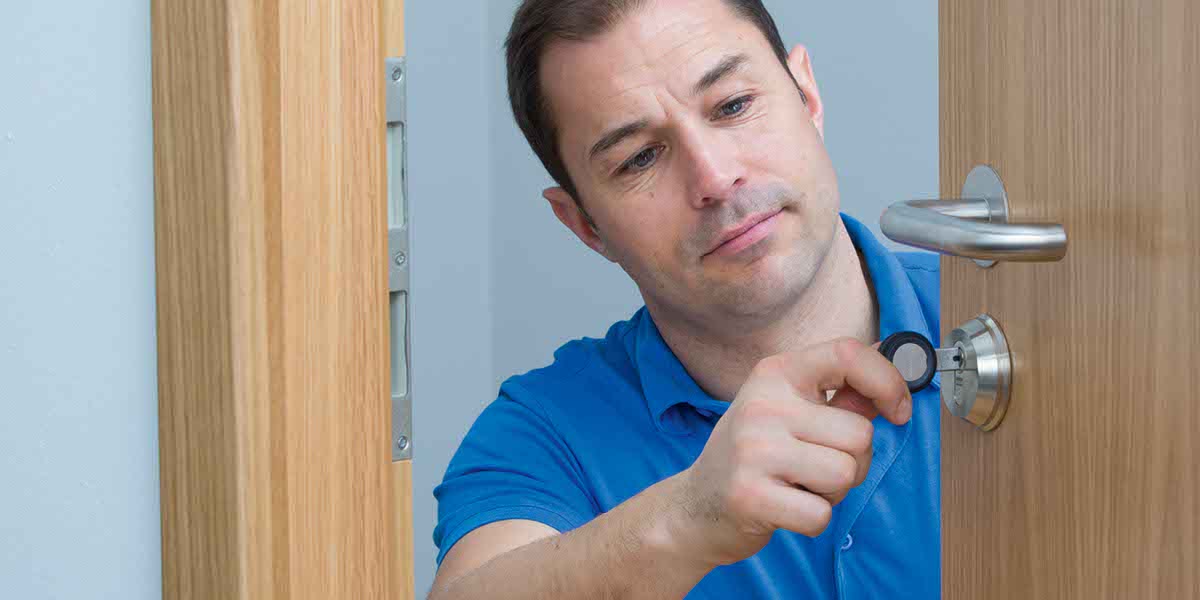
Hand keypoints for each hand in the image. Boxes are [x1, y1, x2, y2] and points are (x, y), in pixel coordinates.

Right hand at [671, 337, 911, 567]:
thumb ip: (838, 398)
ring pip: (845, 473)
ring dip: (833, 492)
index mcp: (775, 374)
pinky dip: (813, 520)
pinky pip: (821, 514)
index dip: (887, 381)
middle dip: (853, 460)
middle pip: (859, 433)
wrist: (694, 505)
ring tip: (798, 485)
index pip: (846, 354)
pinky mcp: (749, 495)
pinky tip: (785, 507)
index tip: (898, 410)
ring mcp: (753, 449)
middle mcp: (763, 404)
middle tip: (815, 467)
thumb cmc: (752, 455)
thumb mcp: (787, 412)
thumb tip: (891, 387)